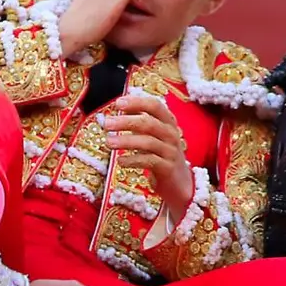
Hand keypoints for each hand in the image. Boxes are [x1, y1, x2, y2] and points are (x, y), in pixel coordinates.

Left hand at [103, 92, 193, 217]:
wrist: (179, 183)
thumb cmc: (160, 155)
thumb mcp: (151, 136)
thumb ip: (137, 123)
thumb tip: (117, 111)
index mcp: (168, 122)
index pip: (155, 106)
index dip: (137, 102)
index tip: (118, 103)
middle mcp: (171, 134)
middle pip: (149, 123)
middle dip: (126, 122)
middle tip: (107, 124)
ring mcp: (171, 151)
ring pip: (148, 142)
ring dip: (126, 141)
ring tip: (109, 142)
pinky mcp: (168, 168)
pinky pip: (149, 161)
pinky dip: (133, 160)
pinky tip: (121, 161)